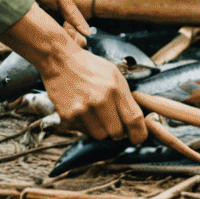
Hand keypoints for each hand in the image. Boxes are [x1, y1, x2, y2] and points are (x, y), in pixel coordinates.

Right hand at [0, 5, 147, 144]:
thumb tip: (134, 120)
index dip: (139, 133)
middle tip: (114, 123)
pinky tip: (83, 111)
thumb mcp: (114, 74)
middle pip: (117, 133)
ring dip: (101, 130)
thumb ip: (125, 97)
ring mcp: (83, 109)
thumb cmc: (89, 66)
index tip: (138, 138)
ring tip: (96, 114)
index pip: (133, 118)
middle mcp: (99, 99)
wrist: (60, 60)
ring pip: (100, 135)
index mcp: (114, 87)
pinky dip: (86, 126)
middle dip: (118, 131)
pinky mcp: (68, 116)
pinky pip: (83, 132)